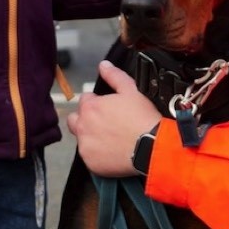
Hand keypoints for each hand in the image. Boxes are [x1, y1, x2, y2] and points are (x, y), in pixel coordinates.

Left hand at [66, 61, 161, 177]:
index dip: (97, 102)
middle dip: (85, 119)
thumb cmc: (143, 118)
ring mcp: (85, 146)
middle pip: (75, 120)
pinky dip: (97, 154)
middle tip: (104, 124)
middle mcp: (83, 126)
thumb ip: (114, 76)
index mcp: (90, 107)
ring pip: (82, 139)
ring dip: (91, 137)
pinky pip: (89, 156)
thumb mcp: (131, 90)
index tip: (108, 109)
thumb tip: (103, 65)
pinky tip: (112, 152)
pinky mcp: (91, 163)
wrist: (153, 147)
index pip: (85, 100)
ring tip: (111, 139)